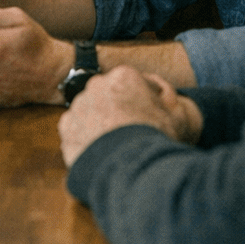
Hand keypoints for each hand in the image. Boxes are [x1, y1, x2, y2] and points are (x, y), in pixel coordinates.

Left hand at [58, 66, 202, 165]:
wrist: (132, 167)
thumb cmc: (158, 140)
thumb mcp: (177, 114)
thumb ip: (165, 97)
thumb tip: (158, 92)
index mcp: (124, 76)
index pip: (131, 83)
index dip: (140, 102)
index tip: (144, 117)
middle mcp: (97, 85)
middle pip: (107, 95)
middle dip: (115, 110)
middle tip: (128, 132)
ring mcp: (79, 105)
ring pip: (90, 112)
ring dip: (99, 124)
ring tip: (115, 147)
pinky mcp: (67, 127)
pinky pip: (76, 130)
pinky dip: (85, 140)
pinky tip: (100, 153)